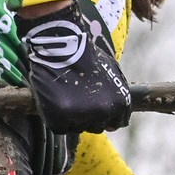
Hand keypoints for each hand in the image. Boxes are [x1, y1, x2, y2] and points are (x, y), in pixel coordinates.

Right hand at [20, 0, 132, 133]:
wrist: (62, 45)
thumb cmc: (86, 56)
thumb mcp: (113, 73)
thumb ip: (117, 95)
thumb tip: (116, 118)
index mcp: (119, 102)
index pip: (117, 123)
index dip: (106, 116)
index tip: (95, 108)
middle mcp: (103, 112)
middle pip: (97, 127)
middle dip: (89, 117)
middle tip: (77, 99)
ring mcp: (81, 116)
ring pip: (78, 128)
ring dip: (72, 118)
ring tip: (65, 96)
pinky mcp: (59, 118)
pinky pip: (60, 128)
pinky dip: (56, 118)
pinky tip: (55, 101)